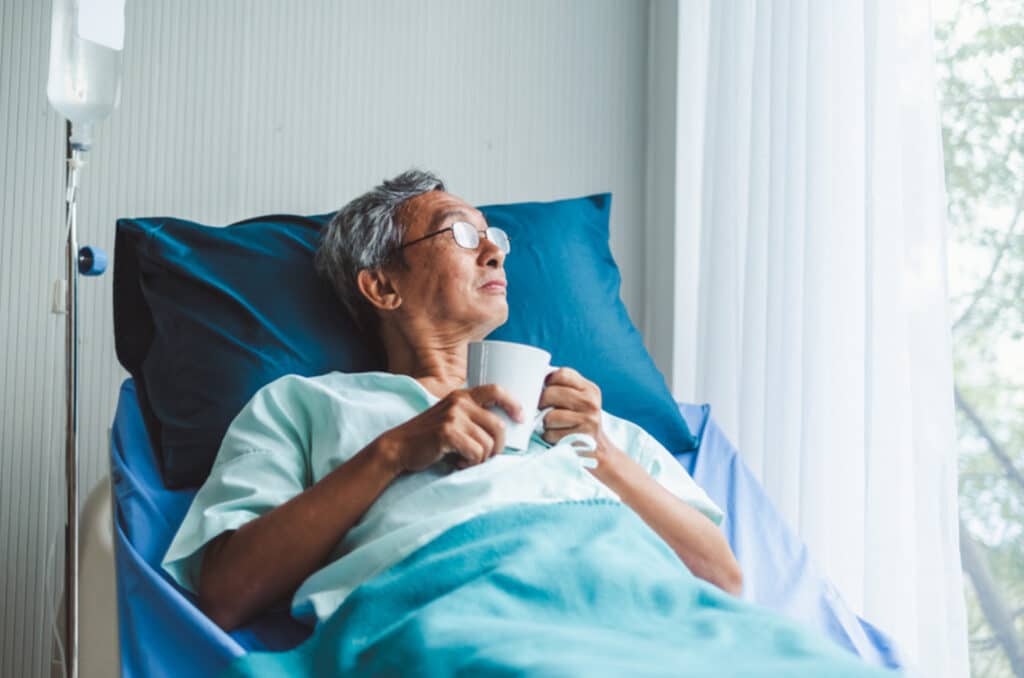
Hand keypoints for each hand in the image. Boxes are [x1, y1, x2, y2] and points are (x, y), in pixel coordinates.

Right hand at [378, 385, 523, 472]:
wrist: (398, 447)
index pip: (496, 390)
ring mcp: (453, 416)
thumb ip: (471, 416)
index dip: (513, 403)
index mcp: (462, 396)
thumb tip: (504, 428)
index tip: (520, 417)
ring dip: (480, 459)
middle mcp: (459, 402)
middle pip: (498, 426)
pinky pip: (475, 453)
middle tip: (483, 457)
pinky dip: (470, 463)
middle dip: (496, 447)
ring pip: (488, 444)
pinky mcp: (447, 433)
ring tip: (465, 460)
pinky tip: (458, 463)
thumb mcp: (450, 417)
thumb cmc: (428, 437)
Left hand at [538, 367, 606, 449]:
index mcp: (589, 389)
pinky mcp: (580, 437)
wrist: (598, 449)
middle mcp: (590, 402)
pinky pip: (550, 434)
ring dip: (546, 423)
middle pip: (550, 393)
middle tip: (546, 410)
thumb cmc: (580, 422)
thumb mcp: (580, 400)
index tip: (548, 391)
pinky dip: (549, 437)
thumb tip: (536, 380)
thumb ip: (564, 387)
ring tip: (556, 426)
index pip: (562, 374)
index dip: (549, 382)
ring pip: (548, 416)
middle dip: (542, 404)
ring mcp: (587, 420)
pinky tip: (558, 436)